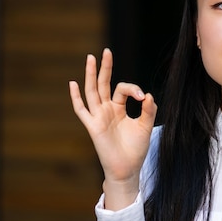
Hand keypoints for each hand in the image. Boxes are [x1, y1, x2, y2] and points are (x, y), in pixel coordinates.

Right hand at [69, 48, 157, 209]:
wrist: (127, 169)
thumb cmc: (135, 149)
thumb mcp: (145, 127)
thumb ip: (148, 110)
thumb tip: (148, 95)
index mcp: (118, 108)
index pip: (122, 89)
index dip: (134, 89)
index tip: (144, 98)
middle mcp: (106, 110)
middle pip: (104, 84)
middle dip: (105, 67)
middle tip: (107, 51)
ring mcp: (98, 117)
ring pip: (92, 91)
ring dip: (92, 75)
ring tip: (91, 58)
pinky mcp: (93, 126)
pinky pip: (81, 110)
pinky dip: (76, 98)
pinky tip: (73, 84)